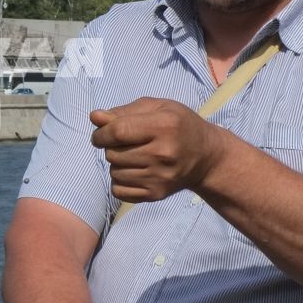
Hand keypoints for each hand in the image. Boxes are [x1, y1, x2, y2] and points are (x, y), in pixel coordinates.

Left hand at [89, 97, 223, 203]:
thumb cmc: (178, 125)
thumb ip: (123, 111)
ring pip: (114, 172)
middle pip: (113, 153)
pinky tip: (134, 171)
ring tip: (134, 156)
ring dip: (117, 163)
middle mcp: (163, 153)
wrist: (207, 157)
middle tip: (126, 143)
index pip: (118, 132)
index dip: (101, 133)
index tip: (100, 134)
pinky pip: (119, 191)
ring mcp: (160, 177)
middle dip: (110, 147)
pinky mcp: (157, 194)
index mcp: (164, 126)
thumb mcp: (157, 108)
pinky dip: (120, 181)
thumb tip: (95, 118)